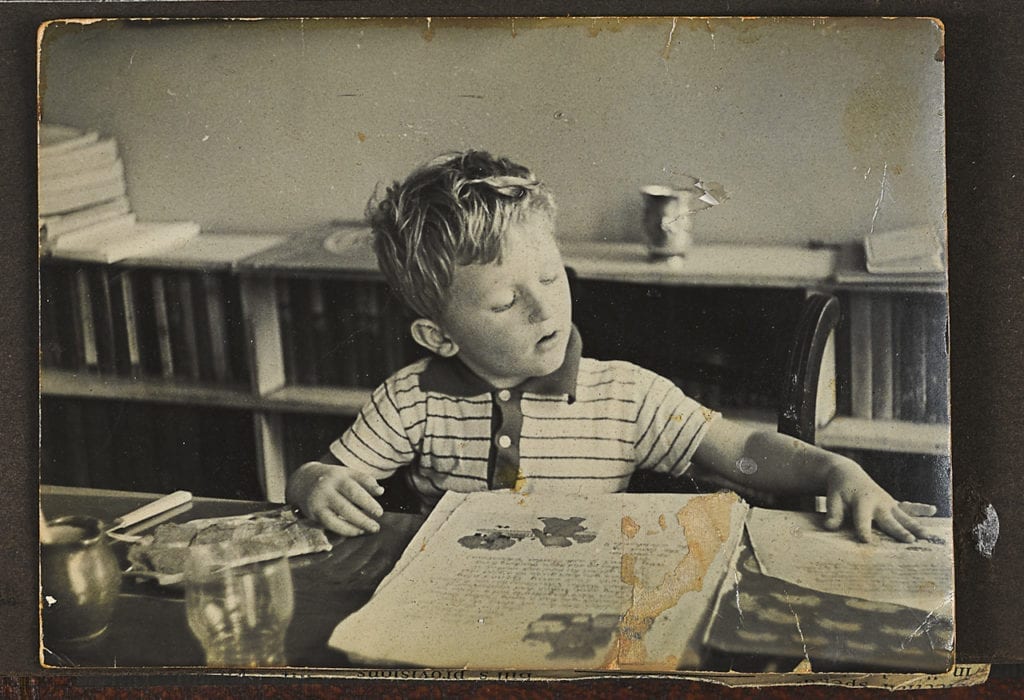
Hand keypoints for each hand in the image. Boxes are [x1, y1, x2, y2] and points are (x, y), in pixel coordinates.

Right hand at [289, 462, 384, 536]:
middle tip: (378, 519)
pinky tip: (356, 531)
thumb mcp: (347, 474)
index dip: (370, 492)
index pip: (358, 483)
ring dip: (357, 523)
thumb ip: (365, 481)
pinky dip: (345, 529)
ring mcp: (321, 499)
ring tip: (371, 528)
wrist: (302, 481)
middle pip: (350, 497)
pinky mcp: (315, 512)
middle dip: (366, 509)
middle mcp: (329, 485)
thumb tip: (380, 491)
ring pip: (340, 512)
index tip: (380, 504)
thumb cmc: (332, 479)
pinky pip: (331, 523)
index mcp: (340, 475)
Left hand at [822, 458, 936, 542]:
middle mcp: (878, 503)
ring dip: (915, 525)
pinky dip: (920, 508)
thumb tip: (829, 527)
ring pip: (903, 516)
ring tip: (926, 535)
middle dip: (899, 530)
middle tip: (910, 541)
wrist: (848, 474)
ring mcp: (888, 503)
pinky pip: (909, 507)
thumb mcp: (833, 500)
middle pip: (888, 520)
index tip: (867, 541)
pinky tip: (932, 509)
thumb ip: (833, 514)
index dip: (863, 530)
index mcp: (862, 502)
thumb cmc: (839, 491)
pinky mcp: (893, 504)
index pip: (861, 519)